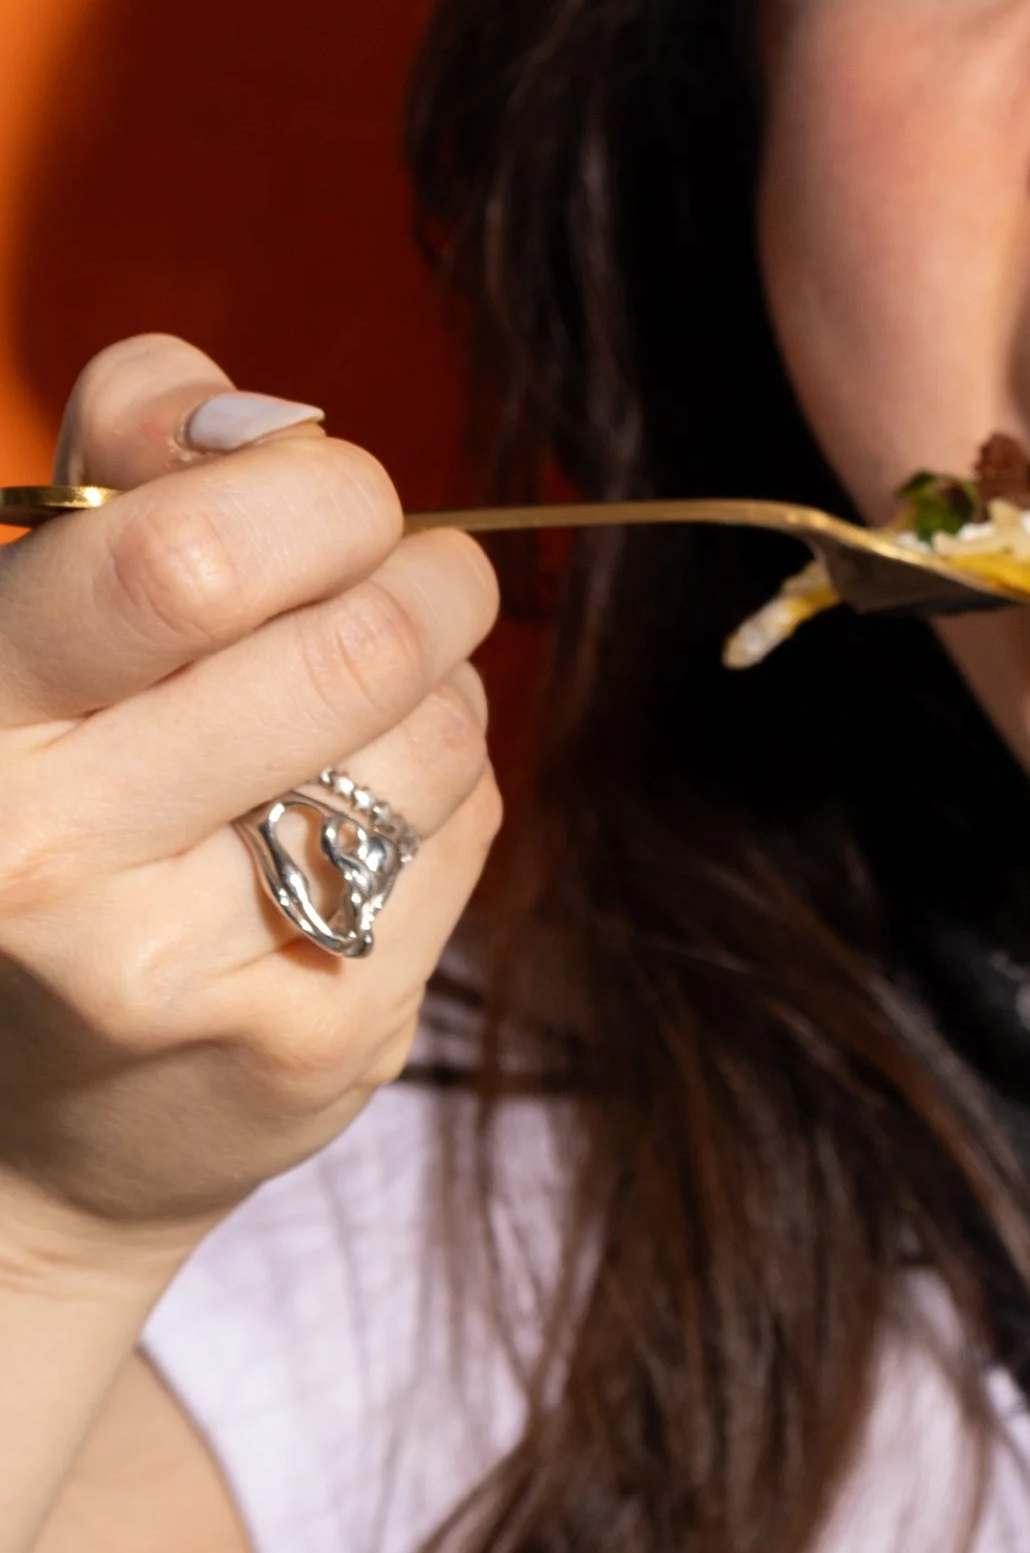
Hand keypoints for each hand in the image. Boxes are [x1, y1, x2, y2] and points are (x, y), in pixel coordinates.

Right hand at [0, 333, 500, 1287]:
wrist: (31, 1133)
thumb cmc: (41, 811)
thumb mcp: (28, 628)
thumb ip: (122, 474)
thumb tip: (268, 418)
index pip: (174, 564)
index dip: (301, 488)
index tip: (327, 487)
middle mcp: (53, 857)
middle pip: (343, 647)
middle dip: (421, 572)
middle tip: (417, 568)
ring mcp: (195, 966)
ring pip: (432, 736)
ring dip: (437, 683)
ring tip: (367, 704)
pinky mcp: (321, 1037)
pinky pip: (463, 836)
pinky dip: (446, 791)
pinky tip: (363, 819)